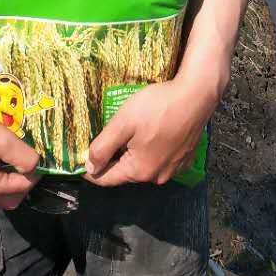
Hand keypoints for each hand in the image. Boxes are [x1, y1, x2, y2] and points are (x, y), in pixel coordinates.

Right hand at [0, 85, 40, 209]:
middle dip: (21, 185)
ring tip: (8, 159)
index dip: (35, 174)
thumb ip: (25, 157)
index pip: (21, 188)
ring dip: (3, 180)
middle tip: (26, 165)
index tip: (40, 159)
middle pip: (6, 199)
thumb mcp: (4, 140)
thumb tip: (35, 166)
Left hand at [84, 79, 213, 187]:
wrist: (196, 96)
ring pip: (144, 166)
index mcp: (139, 171)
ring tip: (129, 133)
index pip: (107, 179)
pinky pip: (160, 160)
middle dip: (113, 159)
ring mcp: (174, 169)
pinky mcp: (185, 159)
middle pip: (126, 172)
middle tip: (106, 138)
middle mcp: (157, 176)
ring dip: (133, 154)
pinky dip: (152, 151)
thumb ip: (103, 147)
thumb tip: (89, 168)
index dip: (90, 170)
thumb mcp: (123, 123)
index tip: (79, 161)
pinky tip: (151, 133)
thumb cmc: (157, 107)